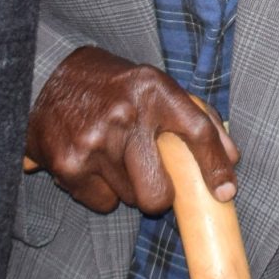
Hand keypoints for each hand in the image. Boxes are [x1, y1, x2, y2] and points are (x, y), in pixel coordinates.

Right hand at [23, 46, 236, 216]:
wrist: (46, 75)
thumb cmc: (112, 85)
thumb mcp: (155, 85)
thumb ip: (197, 117)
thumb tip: (232, 158)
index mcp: (153, 89)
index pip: (197, 131)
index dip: (215, 167)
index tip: (225, 193)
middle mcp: (125, 116)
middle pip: (160, 191)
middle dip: (161, 196)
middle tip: (154, 180)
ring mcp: (94, 143)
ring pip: (131, 200)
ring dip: (129, 188)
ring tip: (115, 157)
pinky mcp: (69, 165)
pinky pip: (102, 202)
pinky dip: (102, 191)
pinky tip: (93, 163)